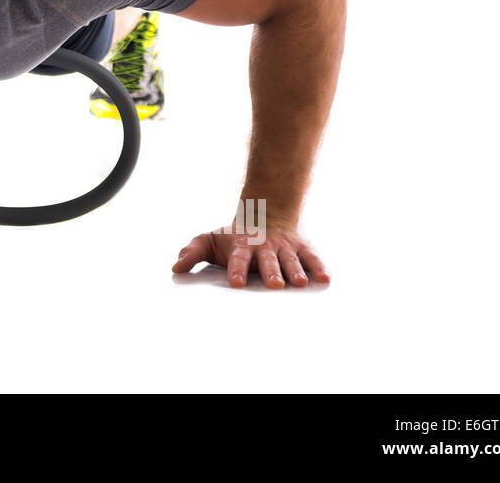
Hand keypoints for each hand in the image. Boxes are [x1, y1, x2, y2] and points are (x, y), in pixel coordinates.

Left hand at [171, 222, 329, 287]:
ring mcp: (284, 247)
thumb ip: (192, 252)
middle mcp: (265, 247)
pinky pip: (311, 258)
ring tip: (298, 284)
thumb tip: (175, 268)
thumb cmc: (232, 237)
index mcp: (242, 246)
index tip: (236, 282)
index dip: (237, 269)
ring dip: (294, 271)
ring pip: (290, 260)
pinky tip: (324, 279)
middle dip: (270, 272)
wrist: (262, 214)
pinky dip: (318, 267)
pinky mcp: (301, 249)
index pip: (238, 258)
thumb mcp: (209, 240)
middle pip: (267, 260)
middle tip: (273, 285)